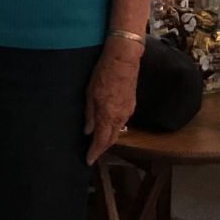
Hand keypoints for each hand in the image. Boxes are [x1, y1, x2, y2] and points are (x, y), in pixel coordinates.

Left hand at [84, 38, 142, 164]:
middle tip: (92, 153)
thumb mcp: (90, 94)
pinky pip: (122, 121)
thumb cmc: (103, 74)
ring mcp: (128, 111)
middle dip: (102, 148)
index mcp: (108, 115)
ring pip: (118, 130)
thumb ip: (89, 114)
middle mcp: (120, 117)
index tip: (88, 160)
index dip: (94, 152)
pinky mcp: (131, 104)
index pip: (101, 141)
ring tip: (98, 141)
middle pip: (111, 139)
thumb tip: (87, 131)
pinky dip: (114, 127)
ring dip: (108, 137)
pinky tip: (108, 125)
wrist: (123, 60)